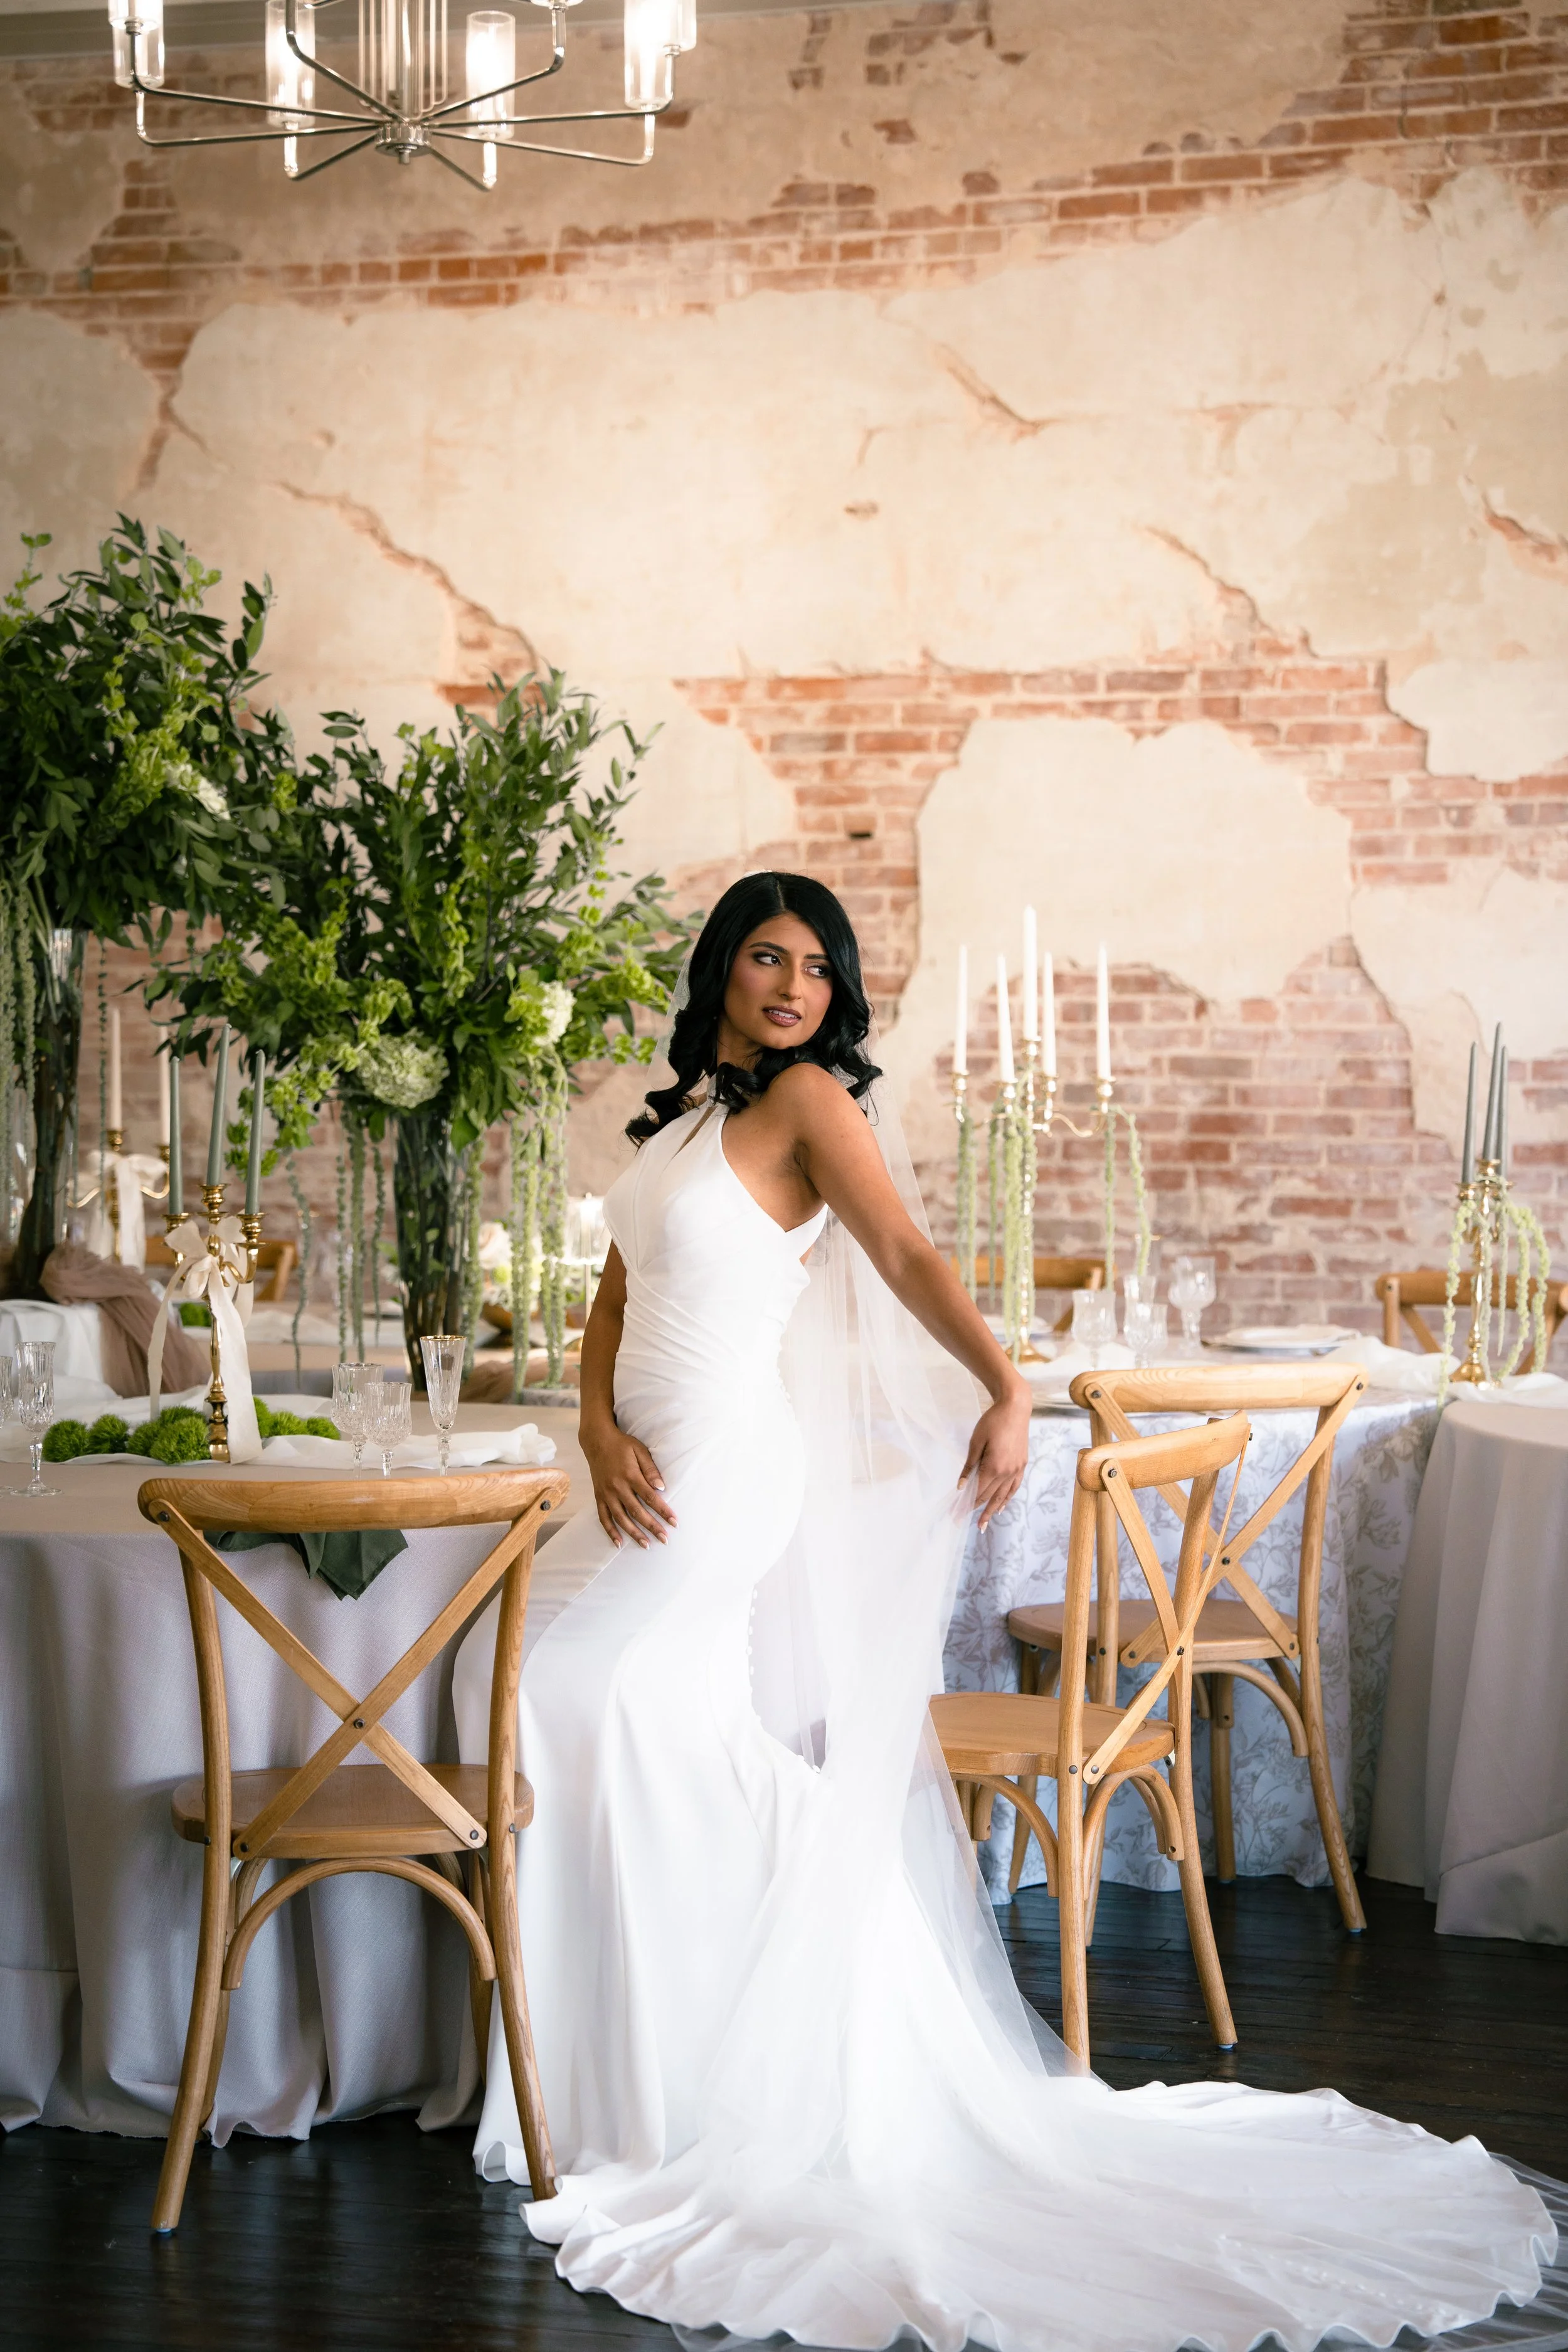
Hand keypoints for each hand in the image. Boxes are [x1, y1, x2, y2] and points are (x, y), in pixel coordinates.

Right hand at [582, 1419, 676, 1548]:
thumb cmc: (622, 1445)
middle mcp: (617, 1487)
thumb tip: (662, 1487)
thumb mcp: (639, 1451)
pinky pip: (603, 1518)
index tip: (674, 1522)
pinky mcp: (598, 1497)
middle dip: (652, 1527)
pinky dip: (611, 1531)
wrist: (597, 1441)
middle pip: (637, 1512)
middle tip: (665, 1540)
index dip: (663, 1511)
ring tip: (646, 1545)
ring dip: (634, 1534)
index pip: (650, 1497)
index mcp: (630, 1475)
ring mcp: (606, 1494)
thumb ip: (650, 1469)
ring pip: (621, 1518)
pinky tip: (619, 1543)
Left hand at [960, 1379, 1030, 1531]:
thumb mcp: (976, 1442)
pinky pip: (1014, 1487)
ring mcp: (1017, 1469)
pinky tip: (1002, 1506)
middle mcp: (1007, 1472)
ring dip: (992, 1510)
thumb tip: (961, 1486)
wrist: (1015, 1408)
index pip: (977, 1492)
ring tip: (983, 1524)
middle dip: (975, 1510)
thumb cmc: (992, 1421)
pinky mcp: (1022, 1464)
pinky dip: (1007, 1498)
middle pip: (989, 1497)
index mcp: (993, 1467)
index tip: (955, 1514)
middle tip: (962, 1521)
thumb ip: (969, 1466)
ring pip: (1003, 1496)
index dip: (965, 1505)